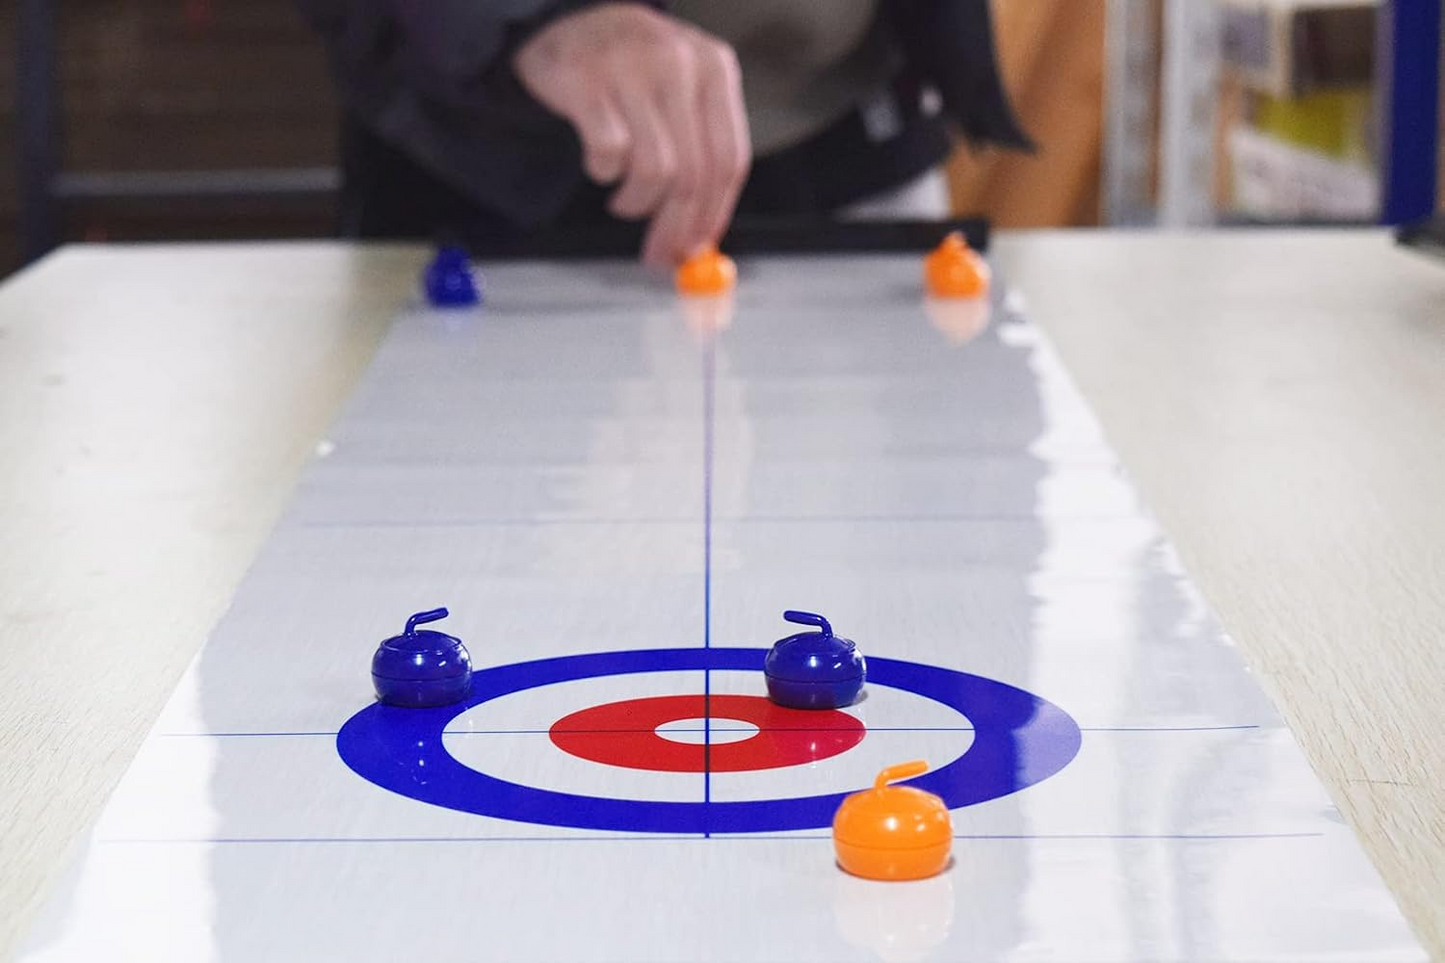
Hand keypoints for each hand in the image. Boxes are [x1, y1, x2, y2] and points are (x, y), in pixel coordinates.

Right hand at [513, 3, 751, 267]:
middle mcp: (678, 62)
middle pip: (694, 173)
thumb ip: (700, 156)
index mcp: (715, 67)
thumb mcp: (683, 93)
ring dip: (637, 203)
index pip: (730, 159)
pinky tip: (600, 165)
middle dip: (676, 227)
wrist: (568, 21)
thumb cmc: (633, 71)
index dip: (714, 214)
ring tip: (625, 200)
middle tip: (660, 252)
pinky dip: (603, 172)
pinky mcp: (585, 79)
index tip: (698, 247)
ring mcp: (631, 67)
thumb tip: (703, 237)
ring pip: (655, 171)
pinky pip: (608, 154)